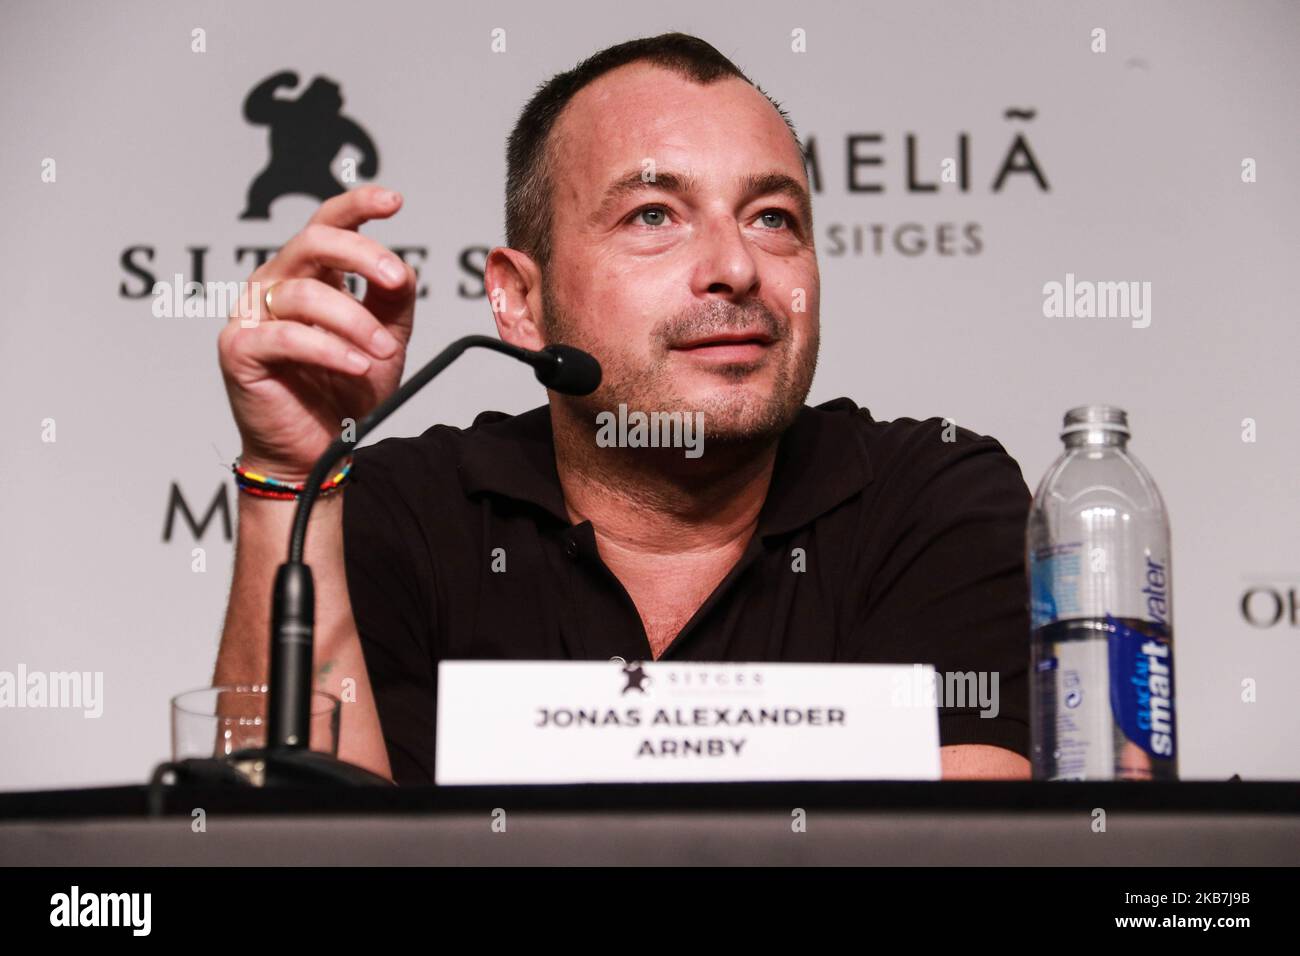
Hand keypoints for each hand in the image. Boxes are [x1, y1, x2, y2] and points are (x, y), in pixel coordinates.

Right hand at [218, 185, 415, 480]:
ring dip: (355, 321)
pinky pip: (288, 335)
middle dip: (362, 256)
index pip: (328, 224)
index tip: (394, 202)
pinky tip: (357, 365)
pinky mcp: (239, 349)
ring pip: (306, 293)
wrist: (318, 451)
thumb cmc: (344, 393)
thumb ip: (392, 302)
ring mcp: (252, 314)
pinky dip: (330, 349)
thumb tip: (403, 268)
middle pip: (313, 242)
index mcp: (309, 275)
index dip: (358, 205)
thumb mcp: (384, 340)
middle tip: (395, 280)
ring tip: (381, 351)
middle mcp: (275, 284)